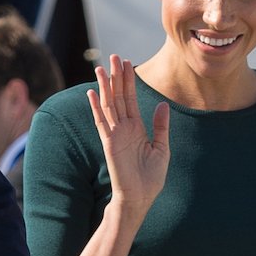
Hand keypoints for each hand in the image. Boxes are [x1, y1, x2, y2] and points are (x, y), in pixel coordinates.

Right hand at [88, 55, 169, 220]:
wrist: (140, 199)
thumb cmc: (150, 178)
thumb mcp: (162, 148)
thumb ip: (161, 126)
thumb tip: (163, 104)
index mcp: (136, 128)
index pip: (130, 99)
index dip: (128, 81)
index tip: (126, 63)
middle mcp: (123, 128)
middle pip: (118, 97)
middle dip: (116, 77)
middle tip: (114, 56)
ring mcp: (115, 135)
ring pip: (109, 105)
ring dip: (105, 86)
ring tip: (101, 67)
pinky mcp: (109, 143)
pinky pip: (101, 122)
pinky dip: (96, 107)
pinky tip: (92, 92)